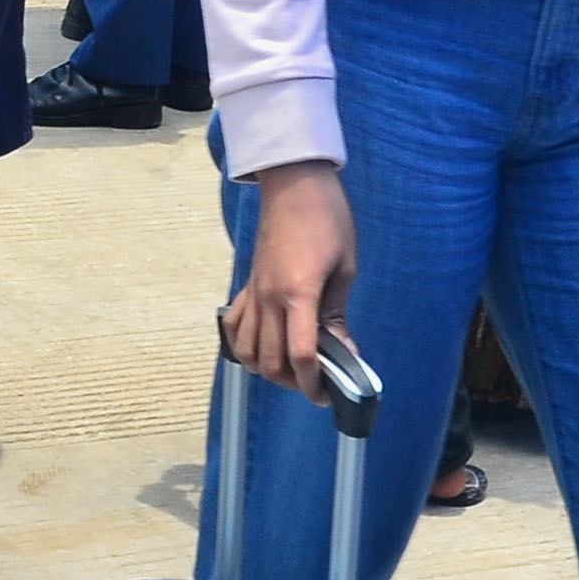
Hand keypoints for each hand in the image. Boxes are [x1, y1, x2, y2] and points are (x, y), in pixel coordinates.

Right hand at [224, 161, 354, 393]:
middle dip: (292, 382)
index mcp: (298, 294)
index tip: (325, 395)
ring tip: (290, 368)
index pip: (300, 356)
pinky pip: (234, 326)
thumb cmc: (327, 220)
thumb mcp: (344, 268)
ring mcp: (253, 293)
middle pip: (271, 361)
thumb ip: (337, 315)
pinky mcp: (246, 285)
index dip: (313, 384)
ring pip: (247, 351)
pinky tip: (262, 348)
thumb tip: (342, 351)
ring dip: (267, 369)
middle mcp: (269, 299)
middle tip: (314, 382)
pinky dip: (244, 346)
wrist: (294, 184)